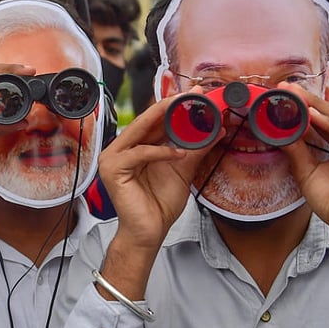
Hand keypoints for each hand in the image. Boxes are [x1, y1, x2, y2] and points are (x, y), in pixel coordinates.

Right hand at [99, 91, 220, 249]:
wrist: (149, 233)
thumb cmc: (160, 204)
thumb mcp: (183, 170)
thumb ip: (196, 149)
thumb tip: (215, 129)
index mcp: (134, 147)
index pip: (154, 120)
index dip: (174, 106)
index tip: (196, 95)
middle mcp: (120, 149)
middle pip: (146, 120)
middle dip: (171, 106)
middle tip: (193, 95)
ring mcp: (113, 158)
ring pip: (141, 131)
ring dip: (165, 119)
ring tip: (188, 112)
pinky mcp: (113, 170)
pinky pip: (139, 154)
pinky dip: (161, 152)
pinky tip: (180, 153)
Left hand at [280, 83, 328, 251]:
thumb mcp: (306, 172)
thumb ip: (296, 150)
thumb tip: (277, 129)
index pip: (324, 122)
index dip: (303, 108)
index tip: (281, 95)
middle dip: (307, 102)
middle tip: (286, 88)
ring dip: (316, 108)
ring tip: (294, 97)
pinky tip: (311, 115)